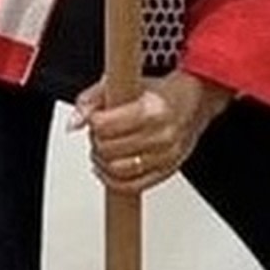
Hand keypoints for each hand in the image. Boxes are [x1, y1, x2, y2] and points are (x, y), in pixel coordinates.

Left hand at [76, 70, 230, 194]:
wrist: (194, 102)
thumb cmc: (161, 93)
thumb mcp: (125, 83)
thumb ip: (92, 99)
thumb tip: (75, 122)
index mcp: (152, 110)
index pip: (105, 125)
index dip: (94, 121)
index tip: (97, 117)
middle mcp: (162, 135)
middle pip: (108, 148)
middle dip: (97, 140)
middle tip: (101, 132)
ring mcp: (165, 156)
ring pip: (116, 170)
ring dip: (102, 161)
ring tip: (105, 148)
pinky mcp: (166, 171)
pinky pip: (131, 186)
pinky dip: (113, 180)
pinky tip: (109, 168)